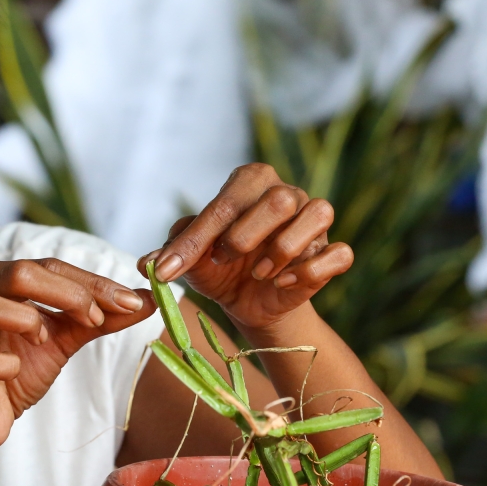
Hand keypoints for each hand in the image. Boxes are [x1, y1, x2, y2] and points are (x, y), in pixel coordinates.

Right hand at [0, 259, 155, 457]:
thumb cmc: (17, 371)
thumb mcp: (63, 339)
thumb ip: (100, 318)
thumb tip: (147, 299)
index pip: (46, 265)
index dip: (89, 282)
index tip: (128, 301)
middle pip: (17, 272)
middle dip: (67, 293)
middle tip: (96, 318)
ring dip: (26, 319)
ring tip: (44, 339)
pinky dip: (4, 364)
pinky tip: (17, 372)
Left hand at [137, 164, 352, 331]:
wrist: (248, 302)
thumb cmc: (219, 268)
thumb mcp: (191, 261)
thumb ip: (172, 255)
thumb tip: (147, 265)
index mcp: (249, 183)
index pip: (226, 202)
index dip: (196, 238)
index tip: (169, 269)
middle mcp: (287, 194)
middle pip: (280, 198)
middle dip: (246, 235)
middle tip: (225, 259)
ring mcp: (314, 221)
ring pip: (318, 212)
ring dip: (283, 249)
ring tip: (258, 273)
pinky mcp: (331, 251)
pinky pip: (339, 252)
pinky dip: (312, 270)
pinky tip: (284, 283)